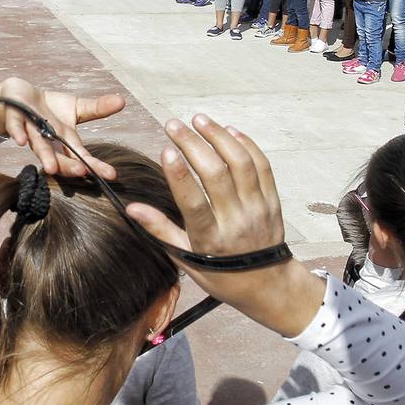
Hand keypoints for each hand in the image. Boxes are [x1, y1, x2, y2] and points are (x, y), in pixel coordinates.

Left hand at [0, 78, 125, 178]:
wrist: (17, 98)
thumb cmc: (48, 109)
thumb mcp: (76, 108)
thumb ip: (97, 108)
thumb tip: (122, 101)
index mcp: (64, 140)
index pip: (81, 156)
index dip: (95, 166)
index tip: (111, 175)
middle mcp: (48, 140)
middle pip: (59, 157)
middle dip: (69, 166)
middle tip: (82, 172)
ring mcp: (31, 130)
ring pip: (38, 145)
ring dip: (45, 156)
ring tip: (52, 168)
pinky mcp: (15, 117)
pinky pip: (15, 126)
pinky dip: (18, 133)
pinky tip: (21, 141)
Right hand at [125, 115, 324, 336]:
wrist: (268, 285)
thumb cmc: (221, 274)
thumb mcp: (186, 259)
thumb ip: (160, 230)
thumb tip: (131, 208)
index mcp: (211, 239)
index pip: (194, 202)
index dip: (179, 175)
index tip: (165, 150)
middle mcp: (236, 221)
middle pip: (216, 175)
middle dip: (193, 144)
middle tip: (173, 124)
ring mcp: (258, 209)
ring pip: (241, 163)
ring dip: (219, 136)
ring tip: (199, 119)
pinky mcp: (272, 201)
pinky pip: (262, 166)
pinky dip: (246, 144)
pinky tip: (228, 131)